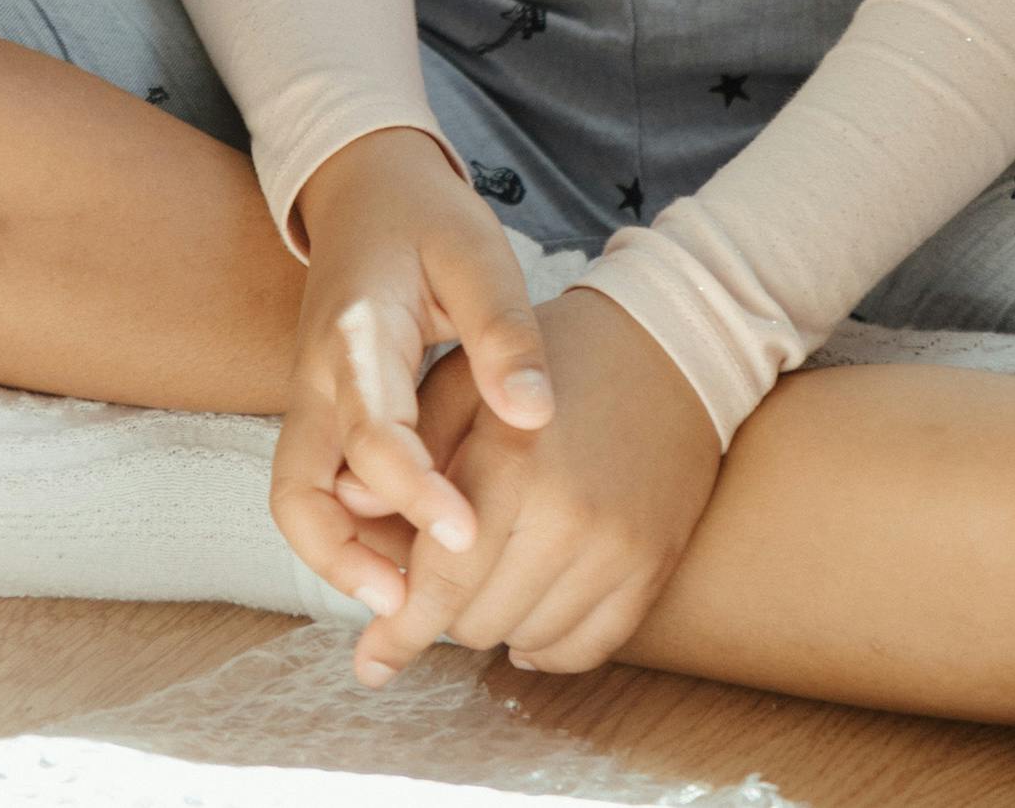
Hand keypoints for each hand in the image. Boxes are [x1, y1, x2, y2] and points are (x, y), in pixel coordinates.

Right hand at [270, 126, 560, 620]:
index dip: (414, 493)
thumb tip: (534, 415)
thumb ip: (504, 332)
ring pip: (302, 502)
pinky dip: (354, 535)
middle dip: (345, 560)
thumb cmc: (427, 221)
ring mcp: (311, 403)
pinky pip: (322, 492)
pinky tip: (414, 558)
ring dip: (345, 558)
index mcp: (357, 333)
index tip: (466, 537)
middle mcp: (316, 379)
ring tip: (415, 603)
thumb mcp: (477, 255)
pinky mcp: (323, 419)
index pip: (371, 433)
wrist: (367, 189)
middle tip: (412, 607)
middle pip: (299, 492)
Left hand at [350, 284, 722, 685]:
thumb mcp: (464, 382)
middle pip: (477, 621)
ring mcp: (617, 548)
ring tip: (487, 573)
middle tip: (439, 575)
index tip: (370, 663)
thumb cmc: (546, 364)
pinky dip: (545, 644)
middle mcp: (569, 514)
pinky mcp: (652, 568)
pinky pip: (583, 649)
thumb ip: (405, 449)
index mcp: (513, 462)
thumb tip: (349, 512)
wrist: (665, 352)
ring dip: (494, 621)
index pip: (443, 581)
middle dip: (444, 610)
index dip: (399, 631)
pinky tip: (527, 611)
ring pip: (525, 639)